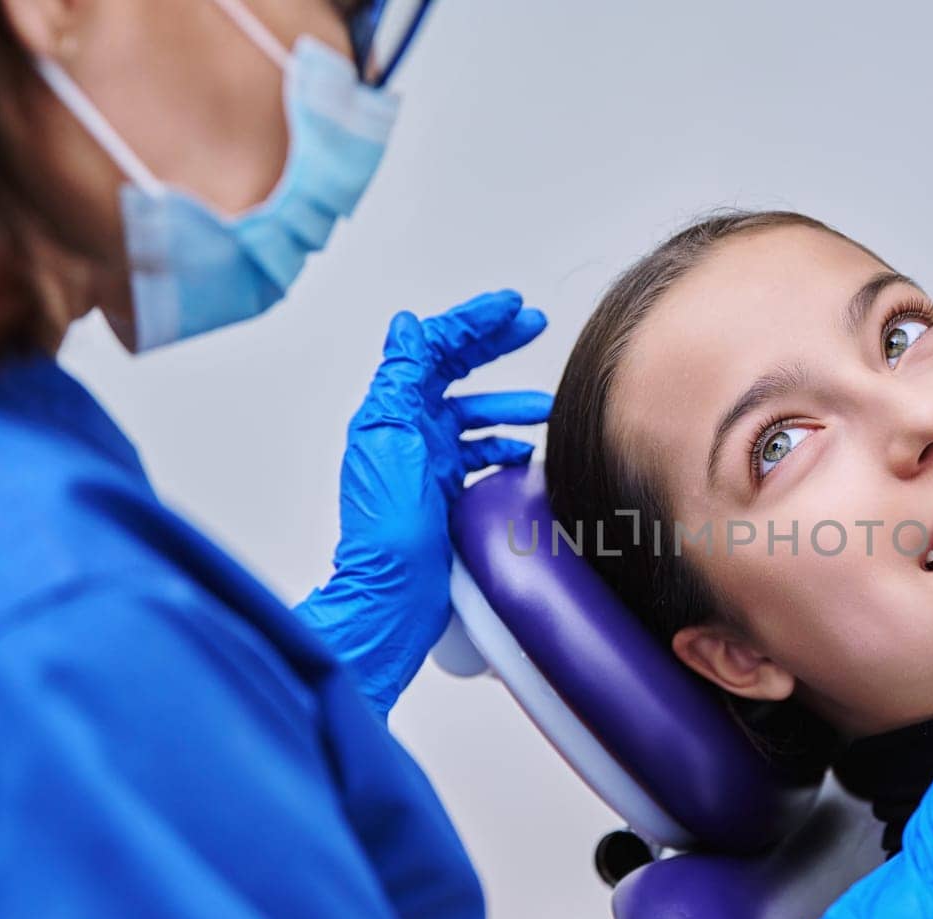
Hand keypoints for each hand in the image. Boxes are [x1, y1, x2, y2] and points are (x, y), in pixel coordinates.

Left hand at [295, 290, 550, 715]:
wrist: (392, 597)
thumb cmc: (388, 530)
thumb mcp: (392, 438)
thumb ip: (402, 380)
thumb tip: (409, 327)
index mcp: (393, 412)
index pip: (434, 348)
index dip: (474, 322)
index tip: (511, 308)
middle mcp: (407, 432)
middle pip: (455, 372)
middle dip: (495, 346)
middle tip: (533, 326)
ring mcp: (426, 464)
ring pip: (473, 416)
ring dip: (509, 403)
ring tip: (545, 404)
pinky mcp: (444, 495)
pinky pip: (479, 457)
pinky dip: (503, 447)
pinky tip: (525, 453)